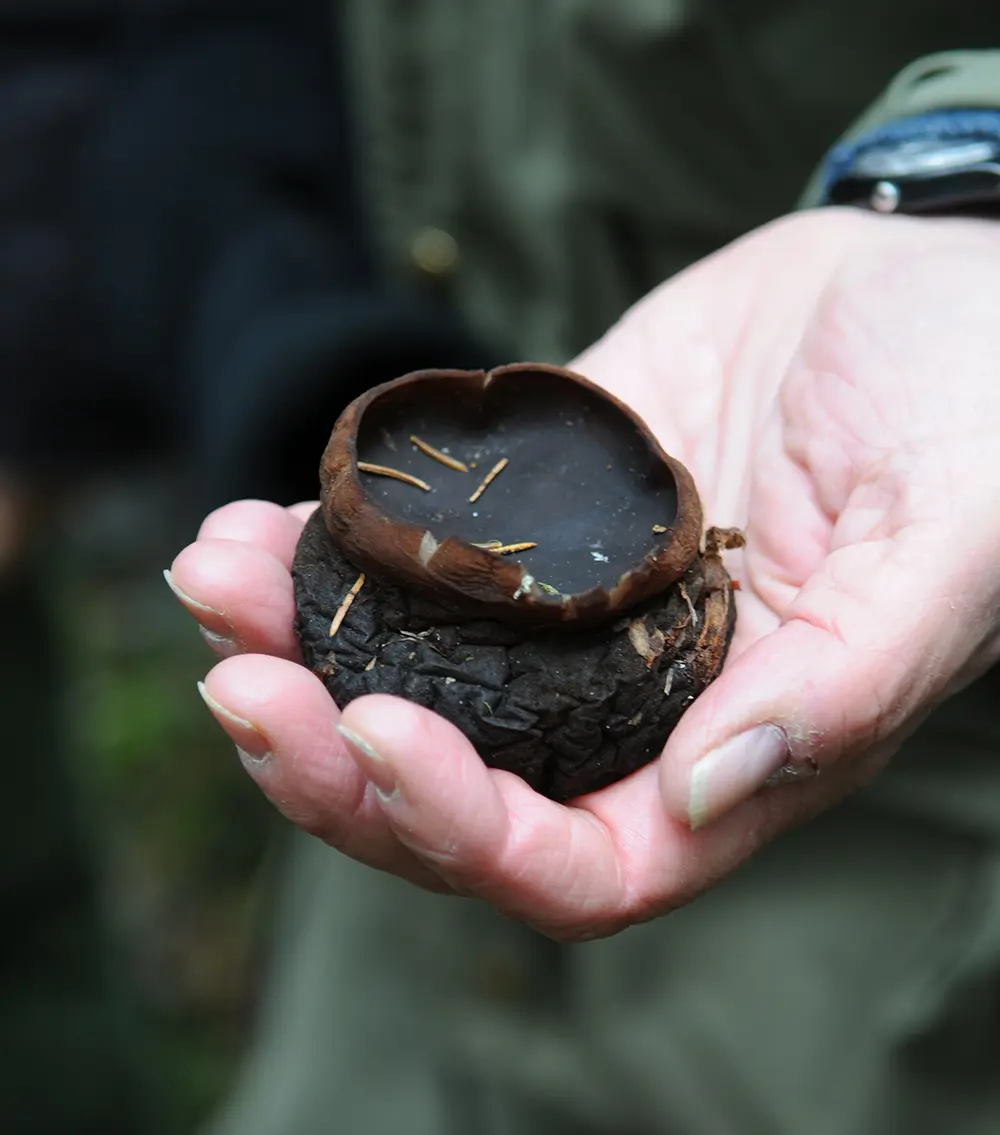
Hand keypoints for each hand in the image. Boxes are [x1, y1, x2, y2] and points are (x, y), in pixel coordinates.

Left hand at [168, 210, 999, 939]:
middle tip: (236, 682)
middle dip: (331, 762)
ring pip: (408, 677)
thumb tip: (708, 789)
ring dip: (295, 649)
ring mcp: (568, 608)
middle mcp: (632, 698)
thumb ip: (846, 682)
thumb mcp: (953, 544)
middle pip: (457, 790)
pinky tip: (254, 525)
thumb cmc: (975, 413)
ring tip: (213, 580)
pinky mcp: (532, 515)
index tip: (379, 736)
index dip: (470, 833)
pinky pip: (409, 561)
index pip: (584, 863)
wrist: (923, 289)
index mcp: (732, 744)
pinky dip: (322, 553)